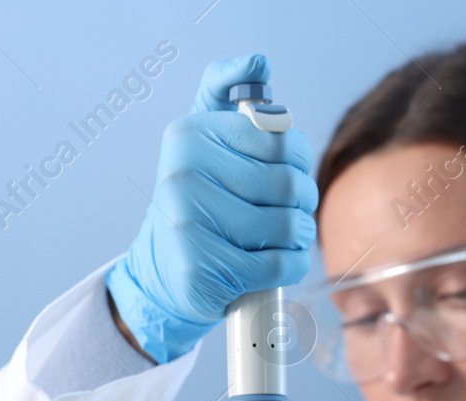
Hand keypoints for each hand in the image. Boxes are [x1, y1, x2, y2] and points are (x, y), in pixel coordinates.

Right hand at [105, 53, 317, 362]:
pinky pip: (278, 265)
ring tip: (287, 238)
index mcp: (191, 134)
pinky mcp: (202, 269)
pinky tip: (279, 263)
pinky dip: (291, 267)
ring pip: (286, 226)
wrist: (162, 272)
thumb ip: (227, 96)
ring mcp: (187, 222)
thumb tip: (258, 62)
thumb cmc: (200, 203)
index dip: (301, 161)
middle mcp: (182, 173)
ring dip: (299, 237)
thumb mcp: (205, 143)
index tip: (292, 173)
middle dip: (303, 203)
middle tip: (294, 211)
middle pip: (287, 184)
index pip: (282, 138)